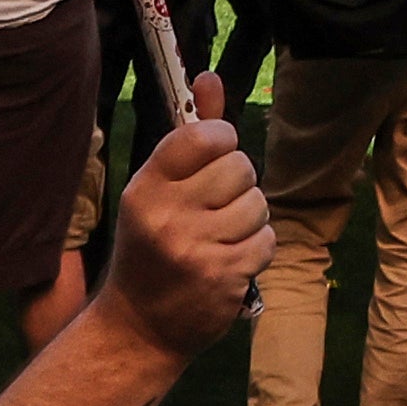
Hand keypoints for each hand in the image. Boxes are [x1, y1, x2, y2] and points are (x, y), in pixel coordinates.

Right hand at [99, 113, 270, 354]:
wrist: (139, 329)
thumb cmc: (150, 249)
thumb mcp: (157, 191)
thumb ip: (188, 136)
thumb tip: (209, 76)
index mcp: (146, 188)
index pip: (202, 136)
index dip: (222, 140)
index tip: (215, 156)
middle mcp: (168, 216)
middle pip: (240, 166)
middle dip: (237, 184)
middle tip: (214, 207)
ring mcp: (197, 249)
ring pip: (258, 203)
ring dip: (249, 218)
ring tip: (221, 236)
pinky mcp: (225, 277)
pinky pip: (267, 239)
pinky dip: (256, 248)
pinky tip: (230, 260)